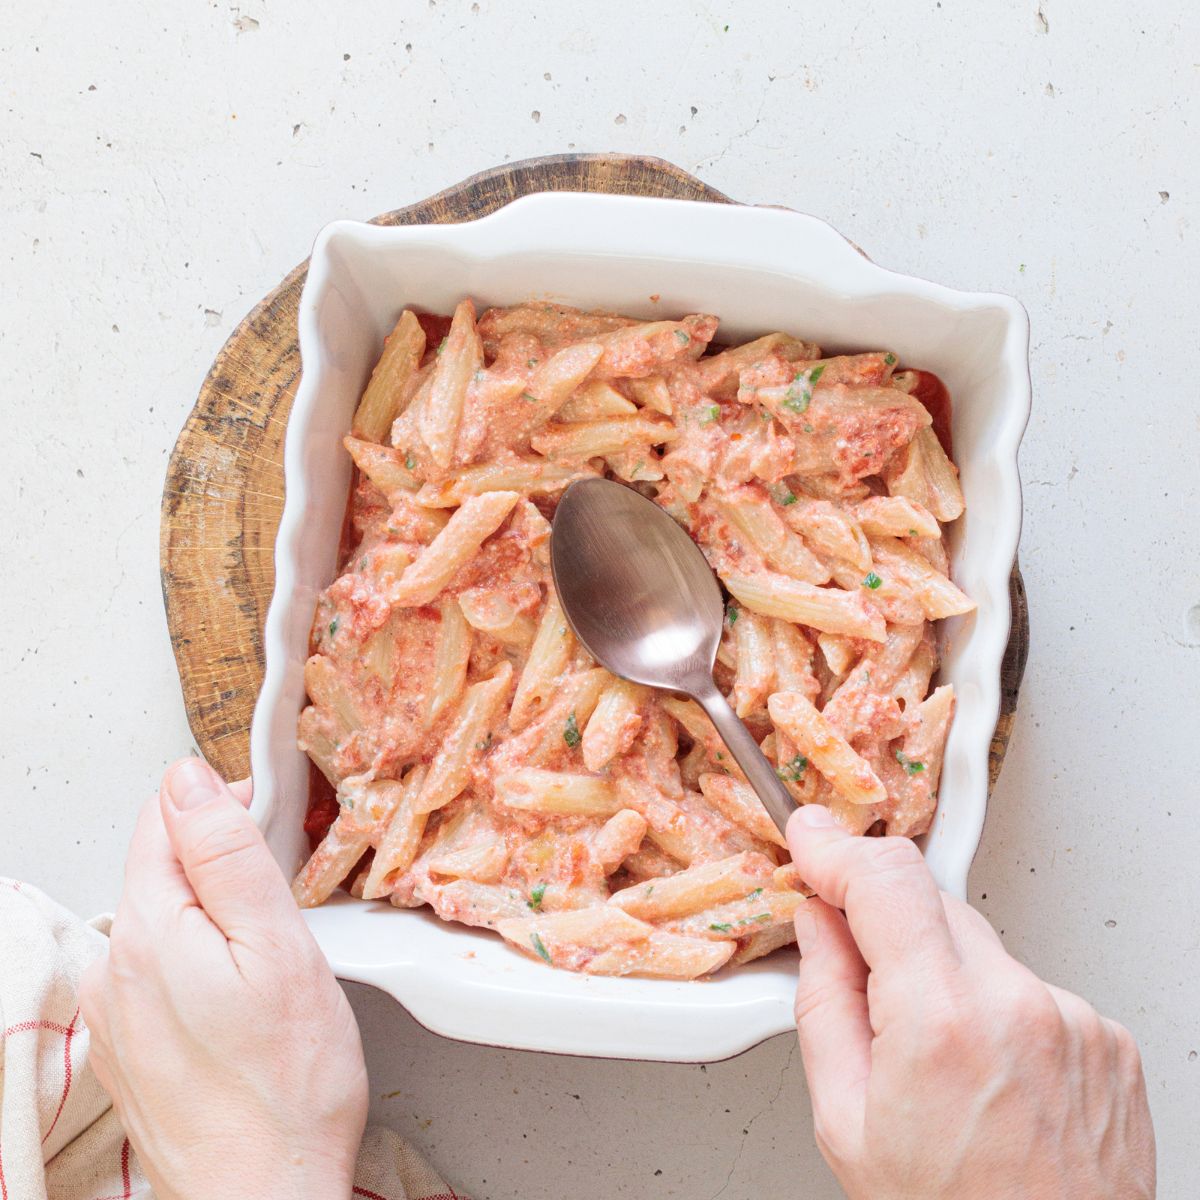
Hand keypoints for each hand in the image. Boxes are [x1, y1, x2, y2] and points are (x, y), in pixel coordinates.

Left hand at [80, 759, 367, 1199]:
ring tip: (269, 950)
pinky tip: (242, 995)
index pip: (164, 816)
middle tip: (286, 894)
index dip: (224, 800)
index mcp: (150, 930)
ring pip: (164, 918)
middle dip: (221, 857)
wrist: (263, 1192)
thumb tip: (189, 780)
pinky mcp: (131, 1048)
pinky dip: (200, 958)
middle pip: (162, 867)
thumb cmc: (287, 1082)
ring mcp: (118, 1013)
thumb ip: (228, 854)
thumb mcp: (277, 945)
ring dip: (212, 910)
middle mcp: (116, 968)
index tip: (276, 819)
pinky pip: (160, 970)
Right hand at [787, 805, 1154, 1199]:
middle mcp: (1019, 1006)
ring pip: (980, 946)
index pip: (885, 880)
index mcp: (941, 1023)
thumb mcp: (846, 1122)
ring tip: (943, 1062)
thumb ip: (823, 1002)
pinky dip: (998, 1010)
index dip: (837, 851)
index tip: (812, 841)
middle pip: (931, 904)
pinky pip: (1030, 988)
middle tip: (864, 980)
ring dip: (945, 974)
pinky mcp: (1106, 1038)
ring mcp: (1073, 1020)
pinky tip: (990, 1074)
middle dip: (886, 925)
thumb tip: (819, 927)